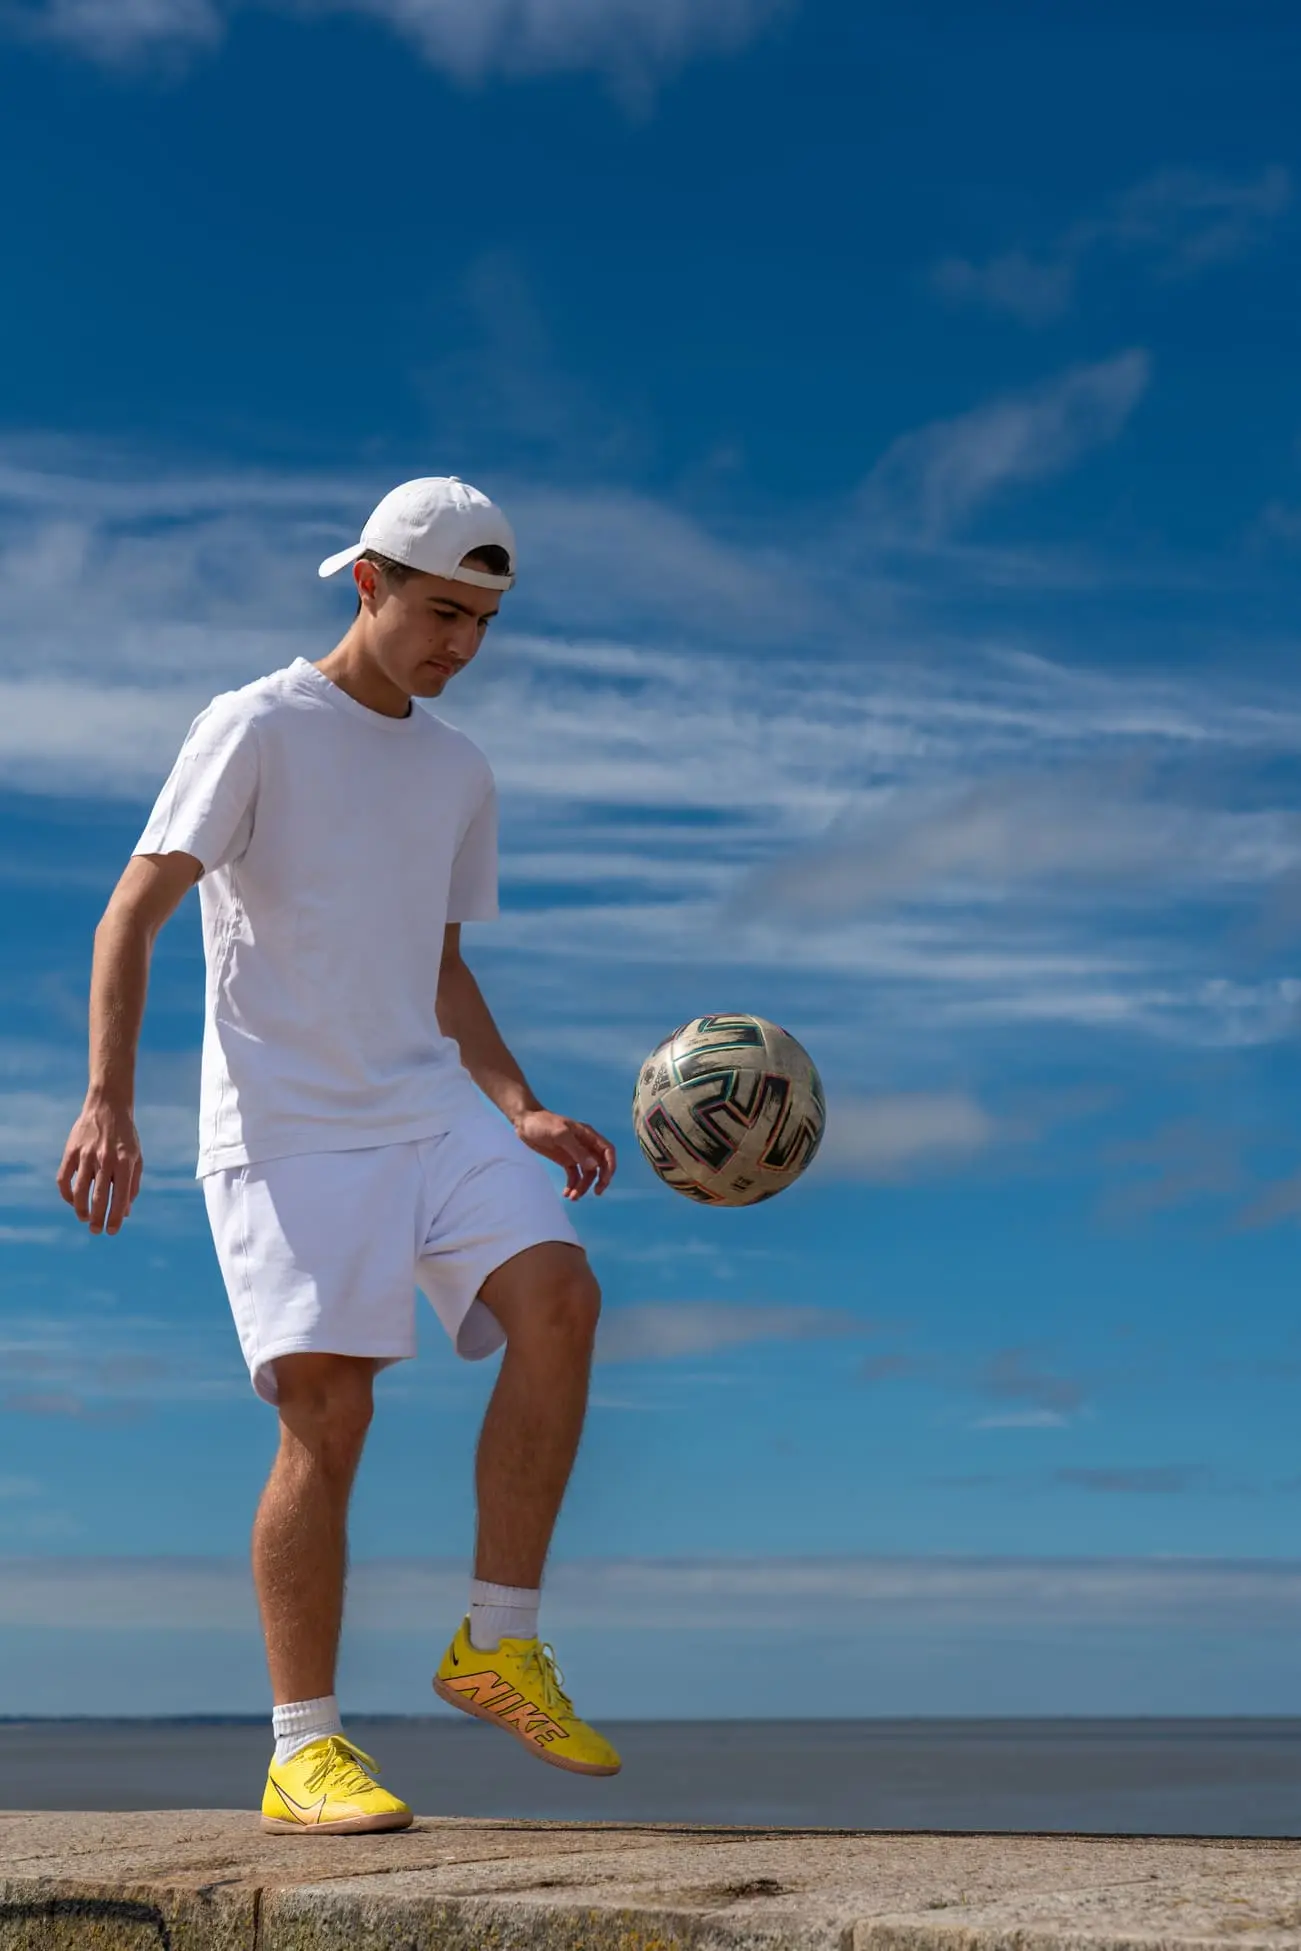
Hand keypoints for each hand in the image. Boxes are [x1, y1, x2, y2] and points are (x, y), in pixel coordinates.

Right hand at [56, 1096, 142, 1235]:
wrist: (108, 1106)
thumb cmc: (125, 1136)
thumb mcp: (136, 1158)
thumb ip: (133, 1185)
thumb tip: (126, 1212)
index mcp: (125, 1162)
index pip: (120, 1197)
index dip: (115, 1217)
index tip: (112, 1231)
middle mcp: (105, 1160)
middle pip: (99, 1197)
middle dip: (97, 1219)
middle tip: (95, 1231)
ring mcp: (86, 1155)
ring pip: (80, 1191)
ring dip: (80, 1210)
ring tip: (84, 1218)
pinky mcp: (71, 1151)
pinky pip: (64, 1179)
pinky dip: (66, 1194)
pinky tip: (72, 1201)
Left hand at [513, 1109, 615, 1199]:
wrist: (525, 1122)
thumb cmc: (543, 1123)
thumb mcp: (560, 1134)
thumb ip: (577, 1150)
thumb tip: (594, 1166)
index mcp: (588, 1135)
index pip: (607, 1151)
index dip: (610, 1166)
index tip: (605, 1180)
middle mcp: (584, 1145)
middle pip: (600, 1165)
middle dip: (601, 1180)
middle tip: (596, 1193)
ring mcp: (575, 1153)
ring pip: (587, 1173)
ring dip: (583, 1186)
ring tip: (573, 1197)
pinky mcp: (565, 1160)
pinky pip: (574, 1175)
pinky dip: (572, 1185)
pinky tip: (566, 1194)